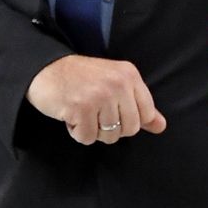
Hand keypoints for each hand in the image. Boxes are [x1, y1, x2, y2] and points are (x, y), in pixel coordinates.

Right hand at [26, 54, 166, 144]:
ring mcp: (100, 96)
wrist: (46, 69)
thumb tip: (161, 127)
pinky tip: (71, 115)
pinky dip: (77, 132)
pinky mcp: (81, 108)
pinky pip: (87, 138)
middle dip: (112, 128)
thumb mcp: (116, 84)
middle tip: (96, 113)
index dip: (130, 120)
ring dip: (93, 130)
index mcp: (130, 75)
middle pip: (130, 129)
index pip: (147, 114)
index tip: (114, 112)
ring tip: (83, 111)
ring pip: (109, 136)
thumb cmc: (82, 78)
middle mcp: (118, 84)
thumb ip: (140, 106)